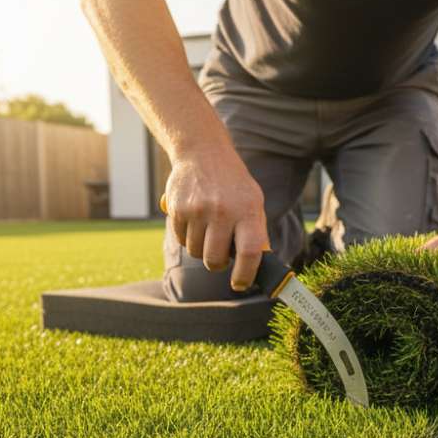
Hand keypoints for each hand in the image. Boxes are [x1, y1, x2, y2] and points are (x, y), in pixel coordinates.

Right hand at [162, 146, 268, 290]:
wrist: (203, 152)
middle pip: (215, 259)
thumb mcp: (253, 201)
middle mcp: (223, 211)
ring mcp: (198, 210)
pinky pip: (181, 240)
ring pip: (196, 253)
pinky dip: (187, 238)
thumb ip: (256, 232)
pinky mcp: (178, 210)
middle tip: (221, 256)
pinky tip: (195, 221)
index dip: (245, 274)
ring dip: (202, 249)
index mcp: (248, 210)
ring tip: (208, 230)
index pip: (249, 252)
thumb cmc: (233, 184)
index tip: (240, 284)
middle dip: (218, 264)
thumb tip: (259, 264)